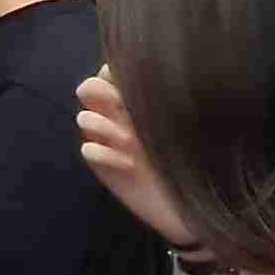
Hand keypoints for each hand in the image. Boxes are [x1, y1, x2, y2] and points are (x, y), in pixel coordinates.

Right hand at [76, 69, 198, 249]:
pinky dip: (104, 154)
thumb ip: (159, 100)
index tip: (127, 80)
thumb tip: (147, 77)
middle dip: (101, 93)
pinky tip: (128, 164)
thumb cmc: (191, 159)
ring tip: (129, 140)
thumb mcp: (178, 123)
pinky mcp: (103, 166)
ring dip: (102, 124)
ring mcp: (107, 142)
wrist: (189, 202)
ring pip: (83, 118)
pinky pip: (88, 150)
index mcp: (134, 101)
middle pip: (87, 89)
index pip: (108, 72)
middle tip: (123, 105)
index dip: (112, 72)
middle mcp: (117, 117)